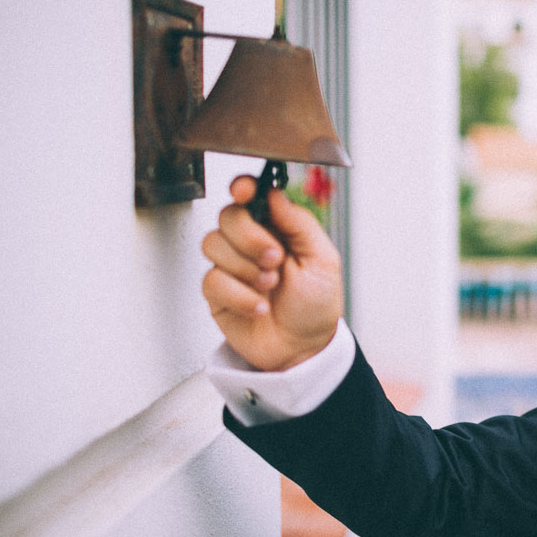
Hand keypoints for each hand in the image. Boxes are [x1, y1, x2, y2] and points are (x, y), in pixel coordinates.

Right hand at [201, 175, 343, 370]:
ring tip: (270, 286)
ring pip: (213, 244)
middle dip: (251, 237)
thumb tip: (274, 194)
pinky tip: (259, 307)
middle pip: (228, 216)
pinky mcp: (217, 292)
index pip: (250, 196)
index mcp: (277, 227)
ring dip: (246, 268)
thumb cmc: (316, 305)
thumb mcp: (323, 260)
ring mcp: (231, 266)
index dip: (242, 187)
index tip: (245, 191)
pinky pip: (213, 280)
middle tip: (275, 260)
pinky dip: (240, 296)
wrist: (303, 348)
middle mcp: (250, 242)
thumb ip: (299, 223)